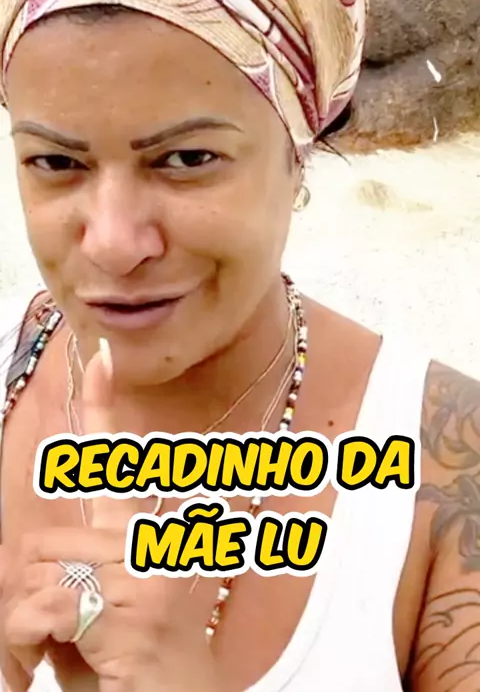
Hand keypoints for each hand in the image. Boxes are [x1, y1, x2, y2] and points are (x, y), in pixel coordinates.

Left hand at [1, 340, 219, 691]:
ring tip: (51, 662)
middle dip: (23, 597)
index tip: (100, 357)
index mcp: (140, 543)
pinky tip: (52, 669)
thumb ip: (69, 575)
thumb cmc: (135, 676)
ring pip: (36, 571)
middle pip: (41, 540)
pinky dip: (24, 646)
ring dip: (22, 628)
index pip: (116, 464)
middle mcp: (147, 545)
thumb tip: (23, 560)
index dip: (102, 407)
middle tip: (40, 643)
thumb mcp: (92, 618)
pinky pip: (42, 604)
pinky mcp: (132, 603)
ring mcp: (143, 570)